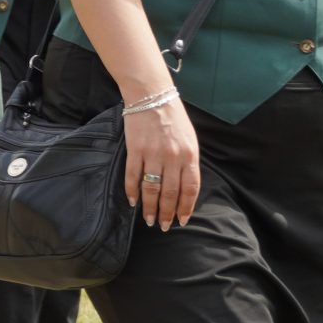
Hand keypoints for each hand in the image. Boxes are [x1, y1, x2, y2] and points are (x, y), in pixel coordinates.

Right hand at [124, 94, 200, 229]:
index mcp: (190, 155)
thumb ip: (188, 162)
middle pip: (170, 193)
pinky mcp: (135, 150)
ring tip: (149, 220)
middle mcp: (173, 157)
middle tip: (163, 226)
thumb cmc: (173, 118)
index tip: (181, 220)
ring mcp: (153, 154)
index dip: (186, 207)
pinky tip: (133, 202)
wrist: (152, 96)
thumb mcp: (190, 139)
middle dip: (167, 213)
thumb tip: (184, 188)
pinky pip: (133, 176)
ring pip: (152, 189)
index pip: (190, 188)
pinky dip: (132, 191)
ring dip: (150, 207)